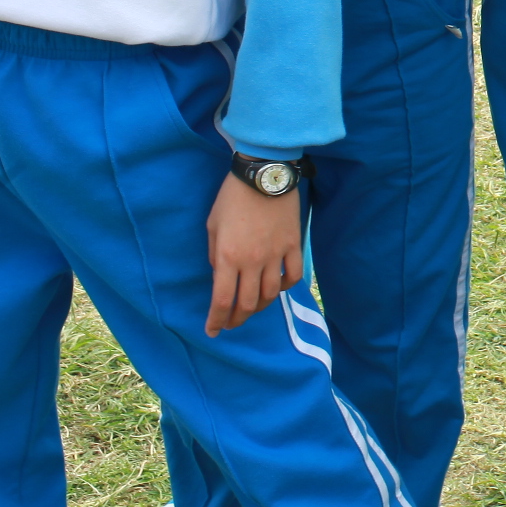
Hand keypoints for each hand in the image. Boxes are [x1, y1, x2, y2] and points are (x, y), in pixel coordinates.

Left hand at [205, 170, 303, 335]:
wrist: (263, 175)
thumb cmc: (232, 198)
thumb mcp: (212, 226)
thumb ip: (216, 255)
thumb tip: (222, 275)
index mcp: (228, 256)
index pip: (222, 300)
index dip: (217, 320)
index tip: (213, 331)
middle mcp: (253, 261)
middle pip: (247, 304)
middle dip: (237, 319)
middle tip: (231, 323)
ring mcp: (276, 254)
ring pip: (270, 294)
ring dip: (259, 306)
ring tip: (251, 308)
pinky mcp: (293, 245)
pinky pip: (293, 275)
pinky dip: (285, 287)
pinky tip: (276, 287)